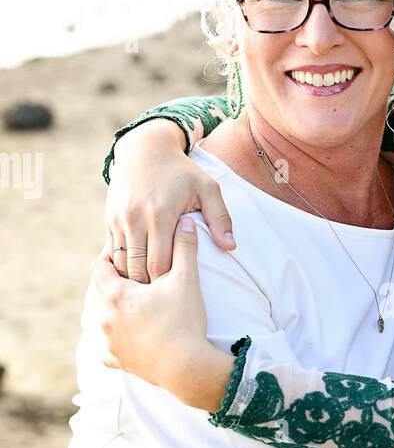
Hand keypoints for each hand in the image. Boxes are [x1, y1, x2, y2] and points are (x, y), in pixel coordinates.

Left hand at [91, 218, 231, 409]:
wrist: (187, 367)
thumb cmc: (184, 322)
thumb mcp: (187, 280)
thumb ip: (185, 247)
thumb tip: (187, 221)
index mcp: (115, 294)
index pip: (100, 267)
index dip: (112, 258)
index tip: (125, 256)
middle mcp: (104, 317)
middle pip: (99, 292)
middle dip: (113, 284)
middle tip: (131, 279)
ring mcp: (109, 341)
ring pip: (101, 319)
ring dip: (113, 311)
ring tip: (131, 306)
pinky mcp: (117, 361)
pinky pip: (107, 349)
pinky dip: (115, 341)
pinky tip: (125, 336)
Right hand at [106, 120, 235, 282]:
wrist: (146, 149)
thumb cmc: (182, 172)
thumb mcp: (207, 188)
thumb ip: (220, 218)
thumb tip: (231, 247)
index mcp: (161, 215)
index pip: (160, 264)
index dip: (167, 281)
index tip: (177, 290)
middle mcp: (135, 218)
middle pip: (138, 268)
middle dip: (150, 286)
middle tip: (162, 297)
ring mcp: (119, 219)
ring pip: (121, 263)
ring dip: (133, 278)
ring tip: (149, 290)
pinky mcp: (109, 219)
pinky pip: (111, 252)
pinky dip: (120, 265)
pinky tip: (134, 275)